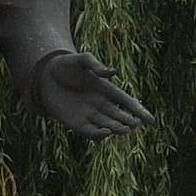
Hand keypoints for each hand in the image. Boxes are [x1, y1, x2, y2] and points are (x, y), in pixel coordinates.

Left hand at [36, 50, 152, 141]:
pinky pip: (90, 132)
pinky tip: (105, 133)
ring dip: (115, 128)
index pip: (126, 102)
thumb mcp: (81, 60)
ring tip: (124, 129)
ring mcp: (89, 114)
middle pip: (118, 115)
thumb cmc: (65, 65)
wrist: (44, 76)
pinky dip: (98, 135)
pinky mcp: (76, 123)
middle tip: (133, 124)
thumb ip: (96, 65)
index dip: (140, 111)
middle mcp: (100, 104)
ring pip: (107, 125)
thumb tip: (112, 72)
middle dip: (126, 121)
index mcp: (106, 89)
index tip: (151, 121)